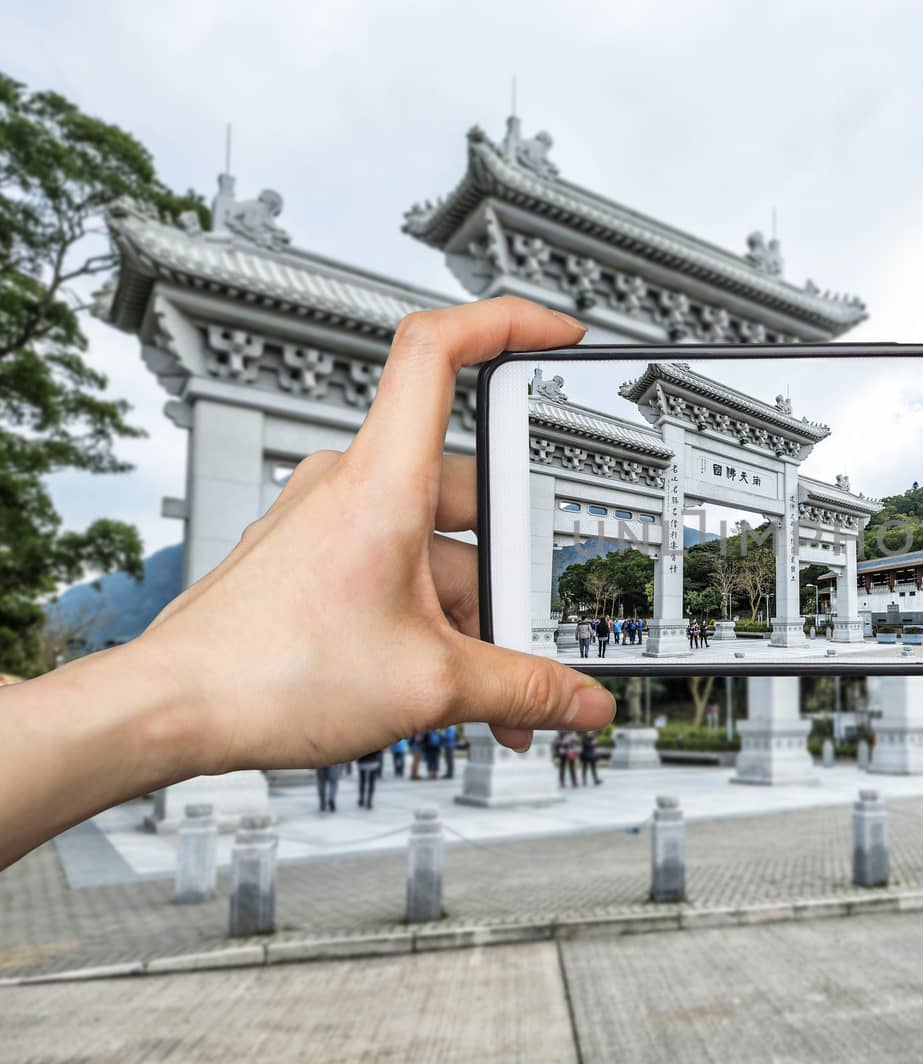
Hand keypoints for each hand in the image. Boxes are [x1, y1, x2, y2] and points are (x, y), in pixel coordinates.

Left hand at [140, 297, 614, 773]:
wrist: (171, 711)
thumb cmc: (263, 672)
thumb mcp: (430, 685)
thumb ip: (523, 689)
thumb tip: (582, 699)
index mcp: (381, 482)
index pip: (438, 350)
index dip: (506, 323)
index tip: (559, 337)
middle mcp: (350, 486)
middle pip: (468, 489)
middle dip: (514, 565)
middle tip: (540, 617)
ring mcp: (329, 523)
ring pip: (437, 546)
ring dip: (476, 613)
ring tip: (497, 685)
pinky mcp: (316, 561)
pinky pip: (400, 572)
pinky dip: (435, 620)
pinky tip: (453, 682)